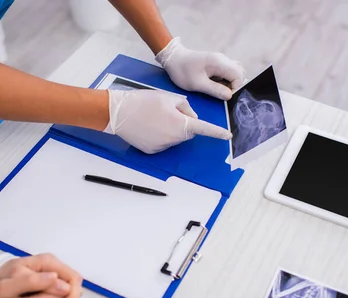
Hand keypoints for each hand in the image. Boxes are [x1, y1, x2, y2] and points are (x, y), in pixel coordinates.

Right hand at [105, 89, 231, 153]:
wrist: (119, 112)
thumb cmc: (144, 101)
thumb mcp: (170, 97)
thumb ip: (186, 107)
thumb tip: (191, 117)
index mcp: (181, 124)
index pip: (205, 129)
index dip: (218, 132)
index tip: (228, 136)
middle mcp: (174, 139)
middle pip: (188, 132)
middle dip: (184, 123)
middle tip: (168, 112)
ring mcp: (163, 147)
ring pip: (175, 138)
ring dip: (171, 129)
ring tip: (154, 118)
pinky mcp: (152, 151)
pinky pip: (163, 143)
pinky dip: (159, 136)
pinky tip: (148, 127)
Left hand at [155, 37, 245, 99]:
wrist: (173, 58)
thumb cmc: (182, 71)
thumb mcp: (197, 84)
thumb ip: (215, 90)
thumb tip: (229, 96)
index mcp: (219, 62)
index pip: (238, 75)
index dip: (236, 88)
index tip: (225, 96)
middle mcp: (222, 59)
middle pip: (240, 73)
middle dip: (235, 85)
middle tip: (222, 94)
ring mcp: (220, 60)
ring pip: (235, 72)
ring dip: (230, 83)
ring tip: (218, 89)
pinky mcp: (216, 63)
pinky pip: (228, 72)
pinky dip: (226, 80)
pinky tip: (216, 85)